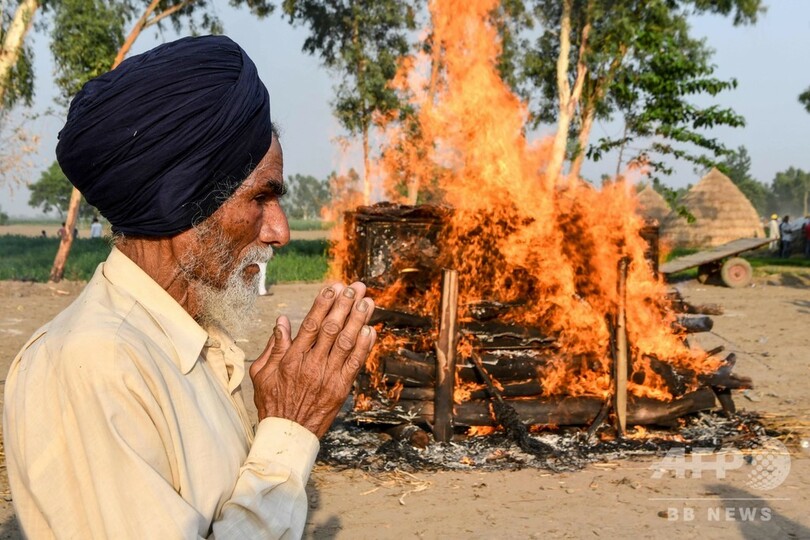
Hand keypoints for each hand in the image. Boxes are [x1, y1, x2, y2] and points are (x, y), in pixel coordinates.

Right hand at [248, 282, 375, 437]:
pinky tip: (370, 330)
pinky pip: (355, 364)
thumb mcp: (262, 373)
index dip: (324, 304)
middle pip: (331, 328)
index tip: (334, 288)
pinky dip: (364, 346)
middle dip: (345, 305)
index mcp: (291, 359)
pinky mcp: (340, 389)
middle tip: (356, 288)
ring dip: (358, 320)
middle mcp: (311, 365)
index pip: (311, 325)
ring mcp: (327, 377)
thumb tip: (282, 322)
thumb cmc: (273, 403)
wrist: (287, 435)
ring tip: (368, 301)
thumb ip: (274, 346)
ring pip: (346, 342)